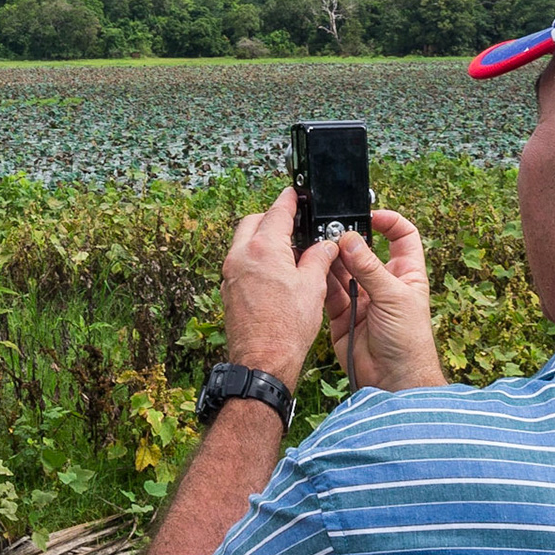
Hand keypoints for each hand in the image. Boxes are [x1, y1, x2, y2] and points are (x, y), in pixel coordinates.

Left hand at [221, 188, 337, 390]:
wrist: (263, 360)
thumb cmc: (286, 328)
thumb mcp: (312, 286)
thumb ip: (318, 258)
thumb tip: (325, 245)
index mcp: (262, 249)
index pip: (277, 212)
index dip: (289, 200)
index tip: (294, 193)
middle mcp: (240, 256)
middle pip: (253, 222)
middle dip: (272, 218)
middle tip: (293, 223)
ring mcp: (230, 273)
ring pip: (244, 242)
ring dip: (262, 239)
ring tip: (287, 250)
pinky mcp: (228, 290)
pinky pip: (240, 263)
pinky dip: (255, 259)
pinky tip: (274, 272)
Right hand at [325, 209, 442, 391]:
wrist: (393, 379)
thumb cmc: (409, 340)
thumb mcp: (393, 297)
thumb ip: (369, 268)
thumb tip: (350, 238)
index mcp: (405, 273)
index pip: (402, 236)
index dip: (389, 222)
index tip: (369, 216)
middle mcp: (383, 282)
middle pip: (364, 250)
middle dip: (349, 240)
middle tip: (333, 233)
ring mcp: (362, 297)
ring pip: (342, 268)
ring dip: (331, 258)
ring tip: (319, 248)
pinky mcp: (342, 313)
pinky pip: (328, 290)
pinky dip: (320, 279)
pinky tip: (312, 268)